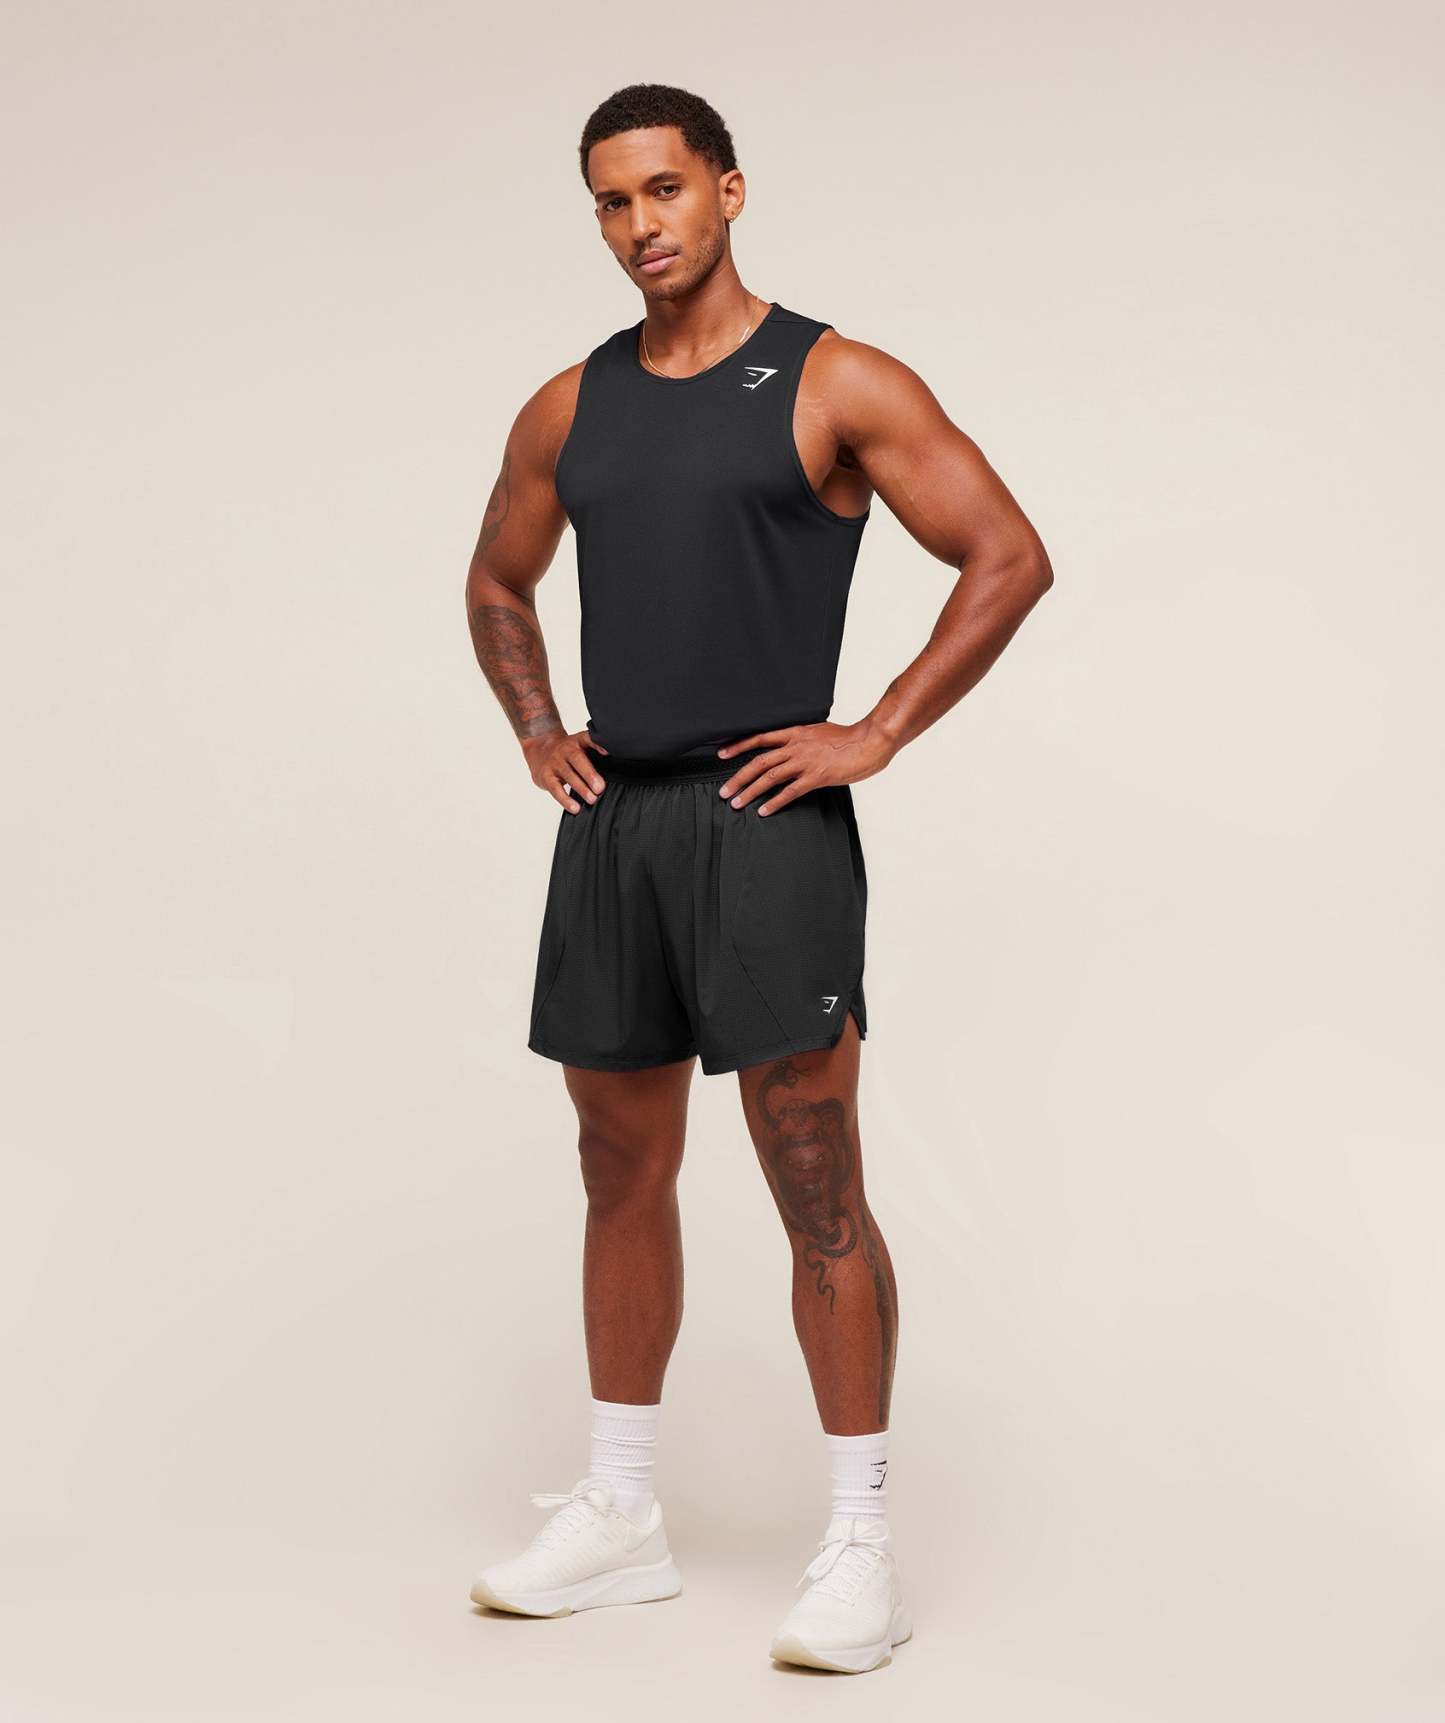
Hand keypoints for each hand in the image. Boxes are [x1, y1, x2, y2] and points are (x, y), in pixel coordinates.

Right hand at [522, 727, 608, 811]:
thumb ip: (594, 753)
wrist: (538, 748)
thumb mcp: (579, 745)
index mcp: (577, 741)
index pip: (587, 738)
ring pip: (568, 775)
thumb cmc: (565, 751)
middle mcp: (565, 749)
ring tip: (591, 799)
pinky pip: (555, 789)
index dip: (597, 744)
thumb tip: (613, 770)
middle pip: (577, 759)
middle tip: (600, 788)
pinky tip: (575, 807)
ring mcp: (554, 763)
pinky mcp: (546, 776)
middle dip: (589, 774)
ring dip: (581, 788)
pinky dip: (565, 799)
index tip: (607, 752)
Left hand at [715, 719, 895, 814]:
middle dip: (738, 777)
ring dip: (750, 792)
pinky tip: (763, 811)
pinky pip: (790, 792)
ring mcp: (805, 761)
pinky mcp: (816, 776)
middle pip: (759, 762)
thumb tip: (791, 749)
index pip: (760, 737)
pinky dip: (774, 802)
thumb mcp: (820, 732)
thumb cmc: (850, 738)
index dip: (738, 745)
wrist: (871, 741)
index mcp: (796, 732)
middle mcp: (796, 745)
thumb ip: (803, 740)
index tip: (721, 753)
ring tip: (737, 803)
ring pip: (769, 777)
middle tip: (724, 792)